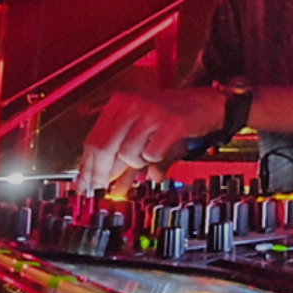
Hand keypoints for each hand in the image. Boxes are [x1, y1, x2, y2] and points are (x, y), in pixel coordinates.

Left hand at [78, 88, 224, 193]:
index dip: (87, 167)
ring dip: (137, 164)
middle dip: (101, 174)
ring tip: (148, 155)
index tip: (84, 186)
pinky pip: (152, 155)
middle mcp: (132, 104)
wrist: (208, 104)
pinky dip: (155, 160)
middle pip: (103, 147)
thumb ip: (125, 160)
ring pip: (128, 154)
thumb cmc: (172, 118)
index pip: (93, 139)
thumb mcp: (144, 136)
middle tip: (101, 190)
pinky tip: (161, 150)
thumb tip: (111, 187)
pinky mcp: (171, 123)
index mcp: (120, 103)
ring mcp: (151, 112)